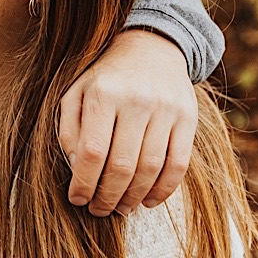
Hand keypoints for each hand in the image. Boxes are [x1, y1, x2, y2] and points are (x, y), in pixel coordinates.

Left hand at [58, 29, 196, 216]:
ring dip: (133, 197)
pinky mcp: (188, 118)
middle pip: (121, 165)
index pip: (91, 151)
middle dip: (107, 196)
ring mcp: (166, 109)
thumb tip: (76, 167)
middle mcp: (136, 100)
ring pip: (150, 168)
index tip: (77, 199)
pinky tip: (148, 200)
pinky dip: (164, 189)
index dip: (83, 183)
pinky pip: (179, 163)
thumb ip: (69, 129)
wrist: (151, 47)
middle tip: (98, 210)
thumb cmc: (105, 78)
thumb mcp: (76, 93)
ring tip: (121, 208)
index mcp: (103, 94)